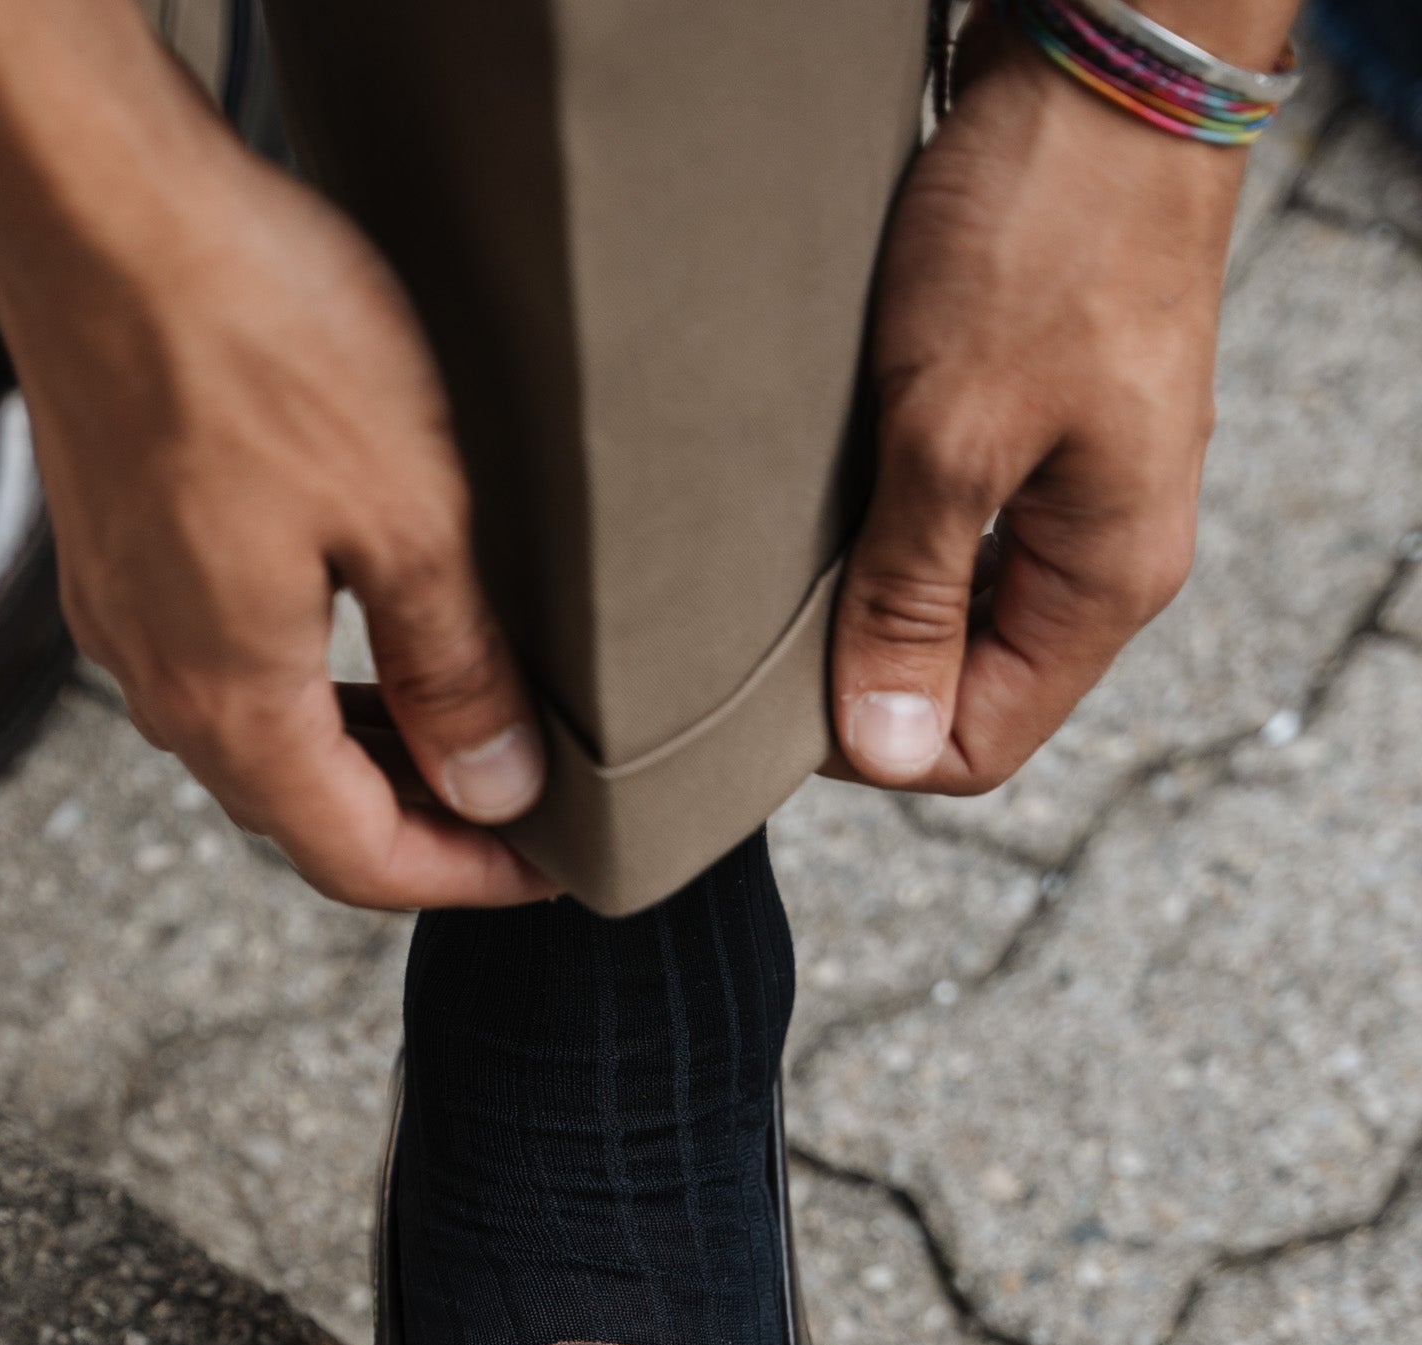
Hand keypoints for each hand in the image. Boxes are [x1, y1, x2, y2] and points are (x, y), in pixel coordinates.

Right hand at [0, 0, 552, 907]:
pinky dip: (297, 687)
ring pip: (255, 742)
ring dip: (354, 756)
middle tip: (512, 802)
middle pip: (301, 815)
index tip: (542, 865)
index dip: (464, 877)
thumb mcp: (410, 514)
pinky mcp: (113, 552)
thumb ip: (456, 670)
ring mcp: (124, 616)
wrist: (94, 201)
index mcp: (233, 701)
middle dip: (414, 826)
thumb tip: (495, 783)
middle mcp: (160, 681)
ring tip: (451, 727)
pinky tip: (350, 641)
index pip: (358, 861)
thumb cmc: (245, 333)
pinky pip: (215, 666)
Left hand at [827, 11, 1271, 794]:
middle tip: (767, 617)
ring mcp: (1072, 486)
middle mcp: (1100, 550)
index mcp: (1105, 580)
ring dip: (870, 592)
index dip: (869, 740)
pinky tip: (831, 490)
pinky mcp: (1036, 424)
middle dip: (864, 668)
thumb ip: (912, 599)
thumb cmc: (1044, 234)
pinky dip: (886, 524)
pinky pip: (950, 524)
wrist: (1103, 62)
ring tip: (795, 548)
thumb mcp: (953, 435)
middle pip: (962, 683)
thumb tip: (884, 747)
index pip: (977, 748)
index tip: (777, 691)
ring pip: (950, 603)